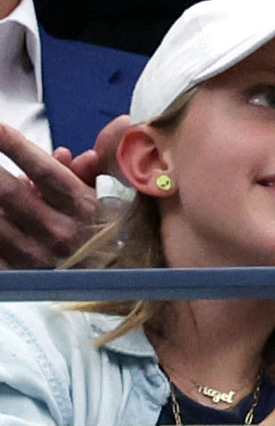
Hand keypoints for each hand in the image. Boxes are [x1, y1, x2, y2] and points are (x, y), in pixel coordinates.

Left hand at [0, 125, 99, 267]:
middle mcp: (58, 231)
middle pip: (10, 193)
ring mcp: (34, 255)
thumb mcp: (110, 199)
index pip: (45, 171)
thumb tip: (89, 140)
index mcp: (83, 208)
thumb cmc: (110, 235)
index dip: (17, 147)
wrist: (114, 285)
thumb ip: (95, 167)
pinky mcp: (18, 275)